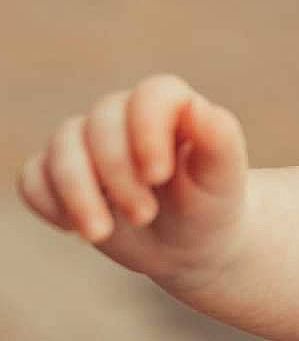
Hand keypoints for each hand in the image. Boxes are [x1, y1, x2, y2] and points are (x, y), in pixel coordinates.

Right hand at [16, 74, 251, 287]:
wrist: (190, 245)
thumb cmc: (211, 204)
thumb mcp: (223, 179)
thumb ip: (220, 141)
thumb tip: (199, 109)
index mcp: (172, 107)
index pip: (150, 95)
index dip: (147, 130)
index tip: (159, 176)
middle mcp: (125, 116)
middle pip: (100, 123)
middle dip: (117, 174)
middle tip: (145, 215)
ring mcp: (88, 143)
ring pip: (61, 147)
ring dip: (77, 193)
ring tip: (101, 233)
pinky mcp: (60, 173)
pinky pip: (33, 176)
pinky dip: (49, 203)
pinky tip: (77, 228)